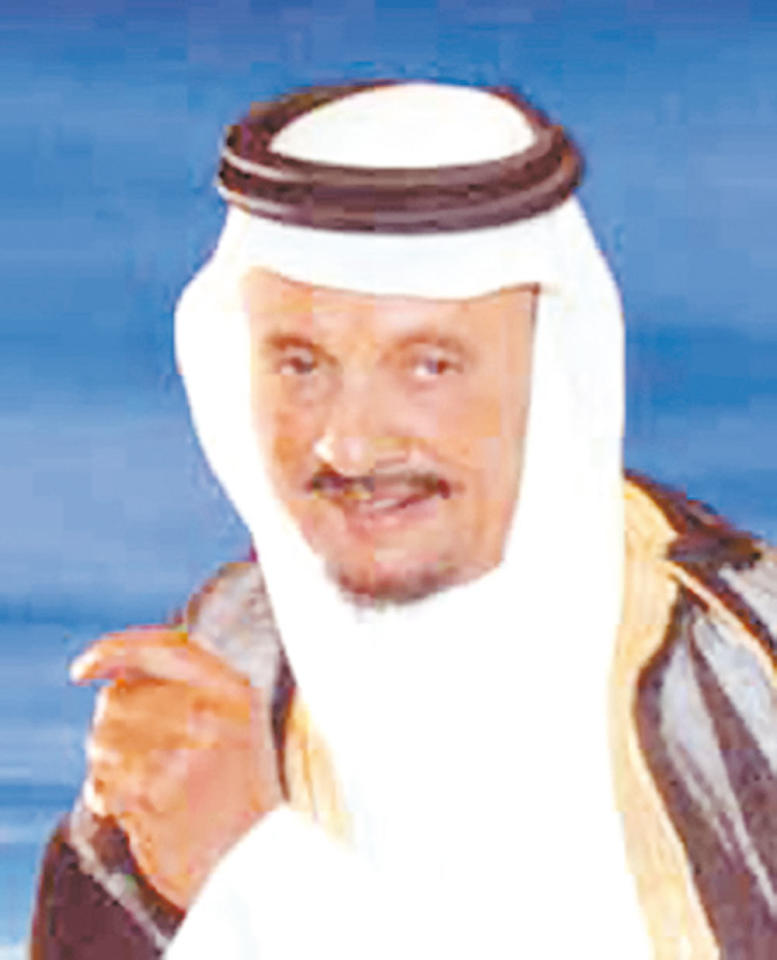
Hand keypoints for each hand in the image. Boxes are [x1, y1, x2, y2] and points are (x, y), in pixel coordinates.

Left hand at [71, 627, 282, 908]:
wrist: (259, 862)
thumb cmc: (239, 794)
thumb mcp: (237, 724)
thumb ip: (191, 687)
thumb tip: (115, 670)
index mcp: (234, 690)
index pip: (162, 649)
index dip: (114, 650)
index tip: (81, 670)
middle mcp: (212, 713)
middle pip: (118, 696)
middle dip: (109, 725)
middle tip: (132, 756)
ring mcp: (186, 752)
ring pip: (102, 737)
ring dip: (105, 764)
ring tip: (140, 786)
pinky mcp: (159, 794)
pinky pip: (103, 783)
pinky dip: (106, 798)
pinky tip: (134, 811)